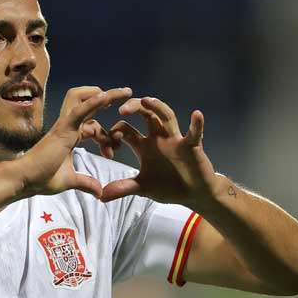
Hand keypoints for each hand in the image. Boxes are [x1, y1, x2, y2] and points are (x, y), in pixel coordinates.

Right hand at [14, 86, 131, 197]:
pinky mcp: (62, 129)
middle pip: (88, 103)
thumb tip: (99, 192)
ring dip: (103, 93)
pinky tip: (106, 96)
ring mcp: (64, 125)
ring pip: (82, 98)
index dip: (106, 137)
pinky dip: (92, 102)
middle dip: (109, 98)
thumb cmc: (41, 179)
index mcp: (69, 136)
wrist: (25, 181)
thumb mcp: (70, 181)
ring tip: (123, 92)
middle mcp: (67, 126)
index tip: (112, 153)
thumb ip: (85, 183)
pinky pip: (78, 110)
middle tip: (129, 95)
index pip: (93, 126)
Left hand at [100, 97, 218, 206]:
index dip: (115, 132)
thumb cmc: (168, 187)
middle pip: (145, 113)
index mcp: (144, 145)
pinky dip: (196, 125)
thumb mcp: (142, 187)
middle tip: (121, 110)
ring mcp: (175, 140)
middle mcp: (158, 137)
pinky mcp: (192, 147)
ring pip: (167, 117)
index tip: (107, 143)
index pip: (126, 129)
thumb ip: (123, 188)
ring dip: (158, 107)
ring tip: (147, 100)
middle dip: (134, 108)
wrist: (193, 195)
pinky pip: (195, 134)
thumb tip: (101, 196)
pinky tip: (196, 115)